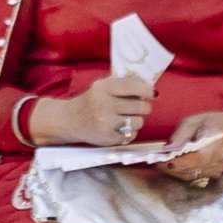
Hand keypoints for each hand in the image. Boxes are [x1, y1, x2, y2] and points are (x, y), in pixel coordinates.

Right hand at [36, 72, 153, 146]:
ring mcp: (105, 123)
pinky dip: (130, 132)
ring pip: (138, 122)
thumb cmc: (91, 101)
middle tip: (139, 107)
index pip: (132, 87)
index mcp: (103, 88)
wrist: (70, 120)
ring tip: (127, 118)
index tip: (152, 93)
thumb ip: (123, 84)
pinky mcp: (107, 138)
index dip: (146, 90)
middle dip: (144, 107)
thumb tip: (149, 88)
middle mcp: (103, 104)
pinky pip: (131, 135)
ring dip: (137, 120)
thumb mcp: (102, 87)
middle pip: (140, 106)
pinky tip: (121, 127)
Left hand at [160, 109, 222, 186]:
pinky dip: (181, 173)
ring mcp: (216, 170)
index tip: (158, 161)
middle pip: (189, 170)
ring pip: (190, 177)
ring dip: (173, 172)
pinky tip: (173, 166)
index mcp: (215, 143)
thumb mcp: (195, 120)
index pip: (193, 158)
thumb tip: (168, 147)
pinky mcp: (214, 175)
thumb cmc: (214, 123)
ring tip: (160, 163)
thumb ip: (181, 134)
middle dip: (169, 168)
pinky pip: (194, 178)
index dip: (174, 162)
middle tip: (153, 162)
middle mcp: (217, 160)